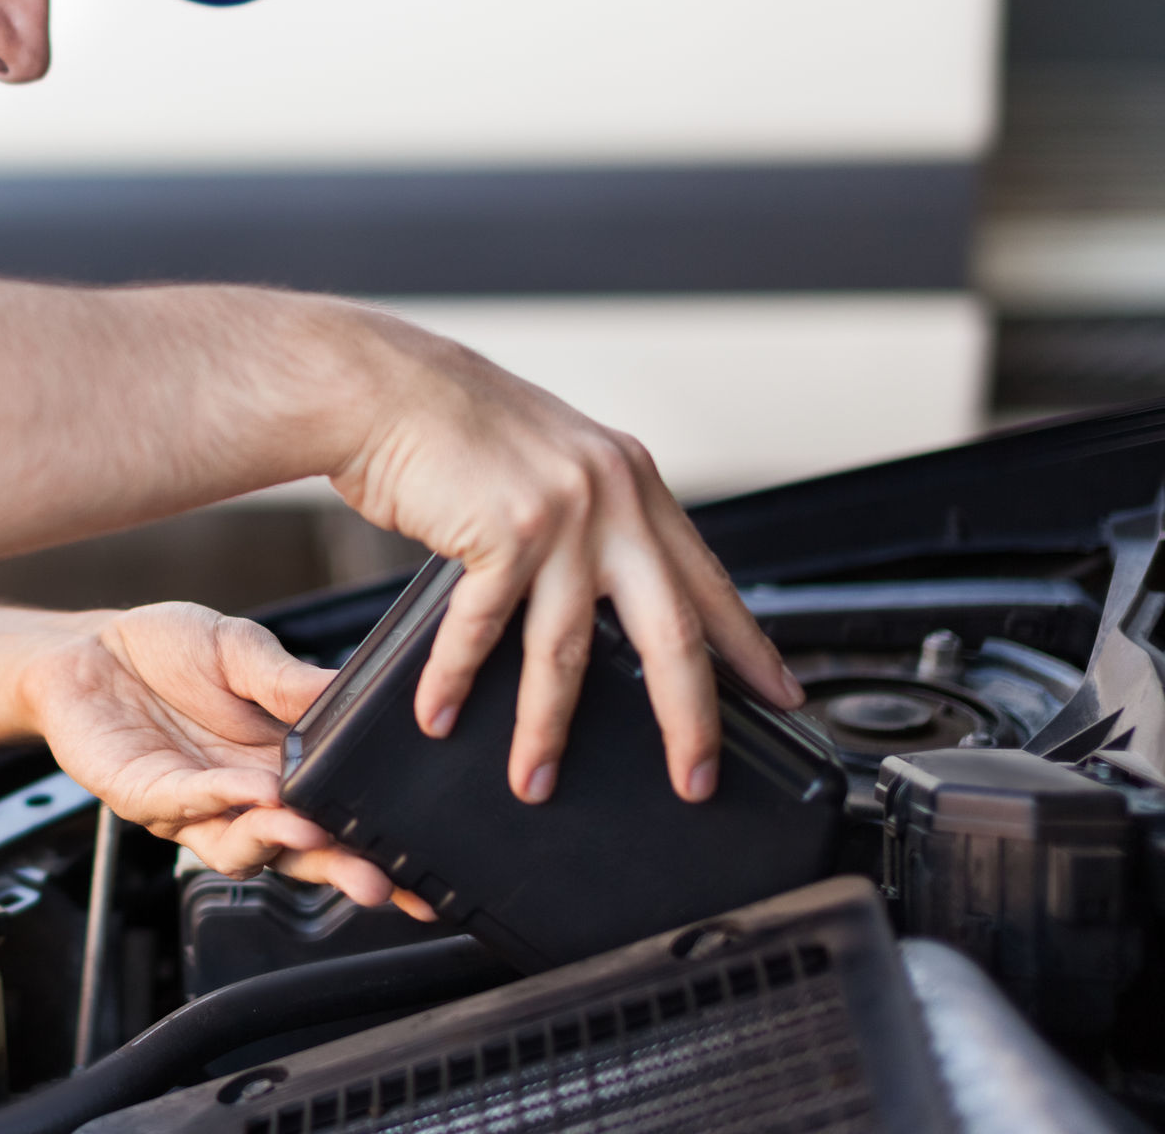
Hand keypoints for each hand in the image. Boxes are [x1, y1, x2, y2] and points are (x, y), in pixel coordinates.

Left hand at [16, 601, 430, 916]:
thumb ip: (289, 681)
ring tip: (308, 829)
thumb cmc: (165, 653)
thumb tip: (350, 695)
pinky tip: (250, 789)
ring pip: (241, 847)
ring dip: (277, 841)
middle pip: (297, 852)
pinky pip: (186, 804)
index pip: (334, 817)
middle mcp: (240, 798)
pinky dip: (220, 798)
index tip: (422, 873)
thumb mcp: (241, 650)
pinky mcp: (142, 795)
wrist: (86, 650)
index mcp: (277, 766)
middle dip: (337, 868)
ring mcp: (192, 806)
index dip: (374, 847)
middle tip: (376, 880)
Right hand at [335, 317, 803, 805]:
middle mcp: (612, 496)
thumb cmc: (453, 423)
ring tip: (535, 780)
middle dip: (690, 720)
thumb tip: (609, 597)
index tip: (780, 695)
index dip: (748, 648)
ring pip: (568, 652)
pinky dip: (455, 680)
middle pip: (672, 634)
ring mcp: (562, 516)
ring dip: (546, 729)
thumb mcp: (554, 460)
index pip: (710, 582)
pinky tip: (440, 713)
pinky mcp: (503, 532)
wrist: (384, 385)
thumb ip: (594, 518)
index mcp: (633, 480)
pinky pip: (482, 631)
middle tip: (696, 778)